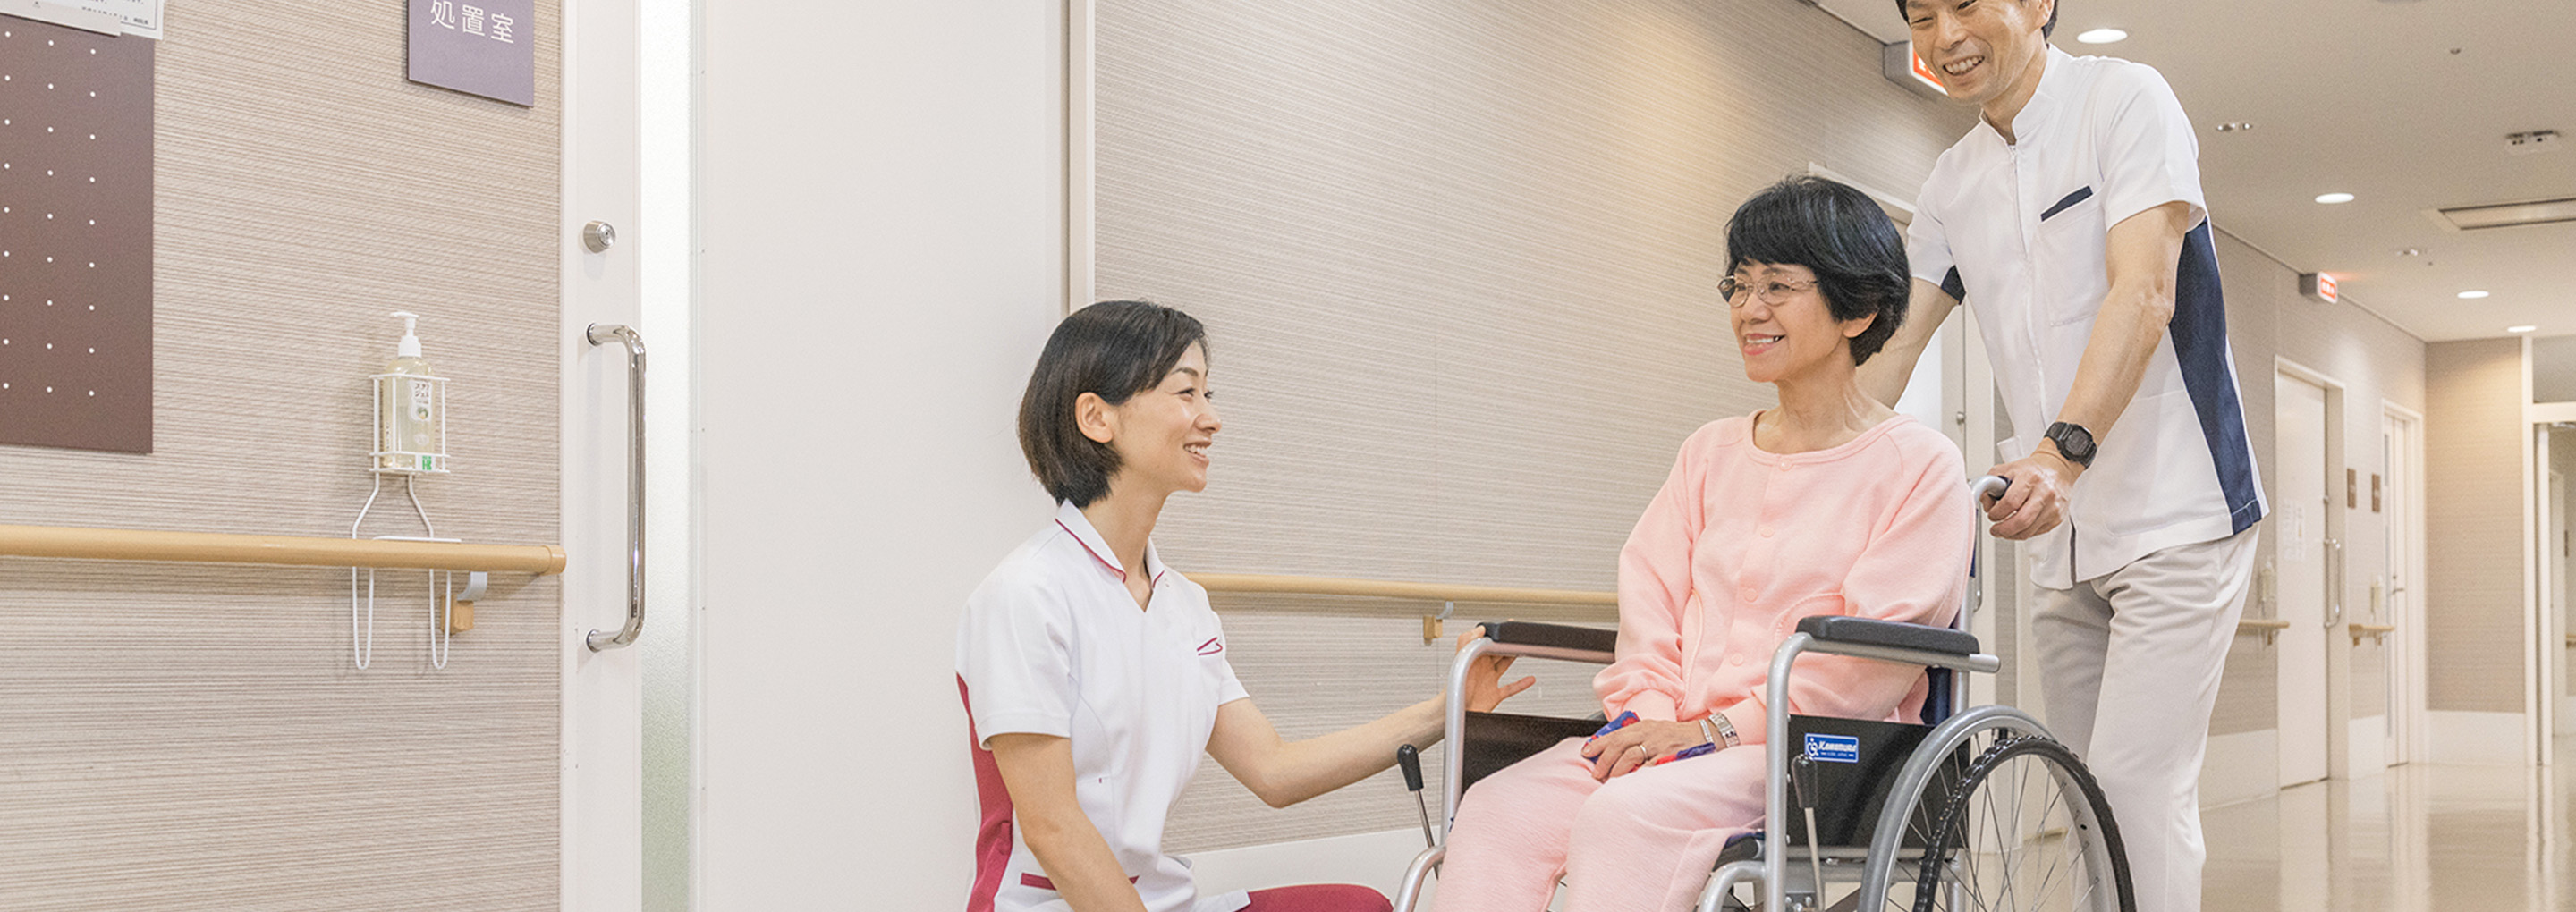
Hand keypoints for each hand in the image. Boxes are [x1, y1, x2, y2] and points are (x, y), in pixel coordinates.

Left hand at [1455, 626, 1535, 712]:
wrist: (1453, 713)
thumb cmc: (1453, 690)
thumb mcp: (1459, 661)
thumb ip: (1466, 641)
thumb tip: (1480, 629)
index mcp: (1475, 659)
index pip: (1488, 642)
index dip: (1497, 635)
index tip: (1508, 628)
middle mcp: (1483, 668)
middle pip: (1499, 652)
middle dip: (1508, 644)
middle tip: (1519, 637)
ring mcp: (1489, 681)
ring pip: (1505, 665)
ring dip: (1514, 658)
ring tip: (1525, 650)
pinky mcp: (1494, 695)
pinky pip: (1511, 688)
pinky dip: (1522, 684)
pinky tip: (1530, 679)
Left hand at [1579, 719, 1708, 781]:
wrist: (1706, 735)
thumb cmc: (1678, 737)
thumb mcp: (1655, 731)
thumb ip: (1636, 739)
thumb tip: (1614, 752)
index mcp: (1643, 726)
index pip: (1615, 734)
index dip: (1598, 744)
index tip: (1586, 752)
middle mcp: (1649, 733)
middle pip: (1619, 744)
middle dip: (1604, 760)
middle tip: (1597, 773)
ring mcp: (1659, 744)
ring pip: (1631, 755)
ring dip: (1617, 769)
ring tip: (1610, 780)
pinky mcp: (1669, 756)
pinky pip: (1649, 767)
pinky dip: (1637, 775)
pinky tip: (1630, 782)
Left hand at [1982, 447, 2079, 539]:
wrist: (2057, 469)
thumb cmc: (2031, 470)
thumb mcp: (2006, 469)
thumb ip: (1990, 484)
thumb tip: (1986, 505)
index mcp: (2029, 477)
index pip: (2010, 502)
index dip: (1997, 513)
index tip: (1991, 515)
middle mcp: (2044, 492)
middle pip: (2021, 521)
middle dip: (2003, 530)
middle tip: (1995, 530)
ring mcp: (2053, 507)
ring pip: (2029, 530)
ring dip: (2011, 534)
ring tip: (2003, 530)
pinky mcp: (2057, 517)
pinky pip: (2037, 532)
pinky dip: (2023, 533)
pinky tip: (2017, 527)